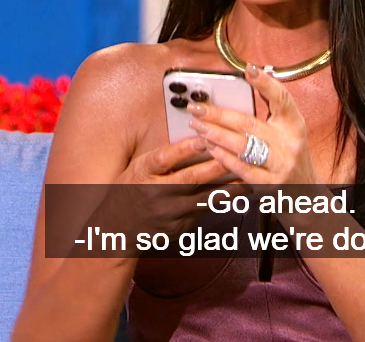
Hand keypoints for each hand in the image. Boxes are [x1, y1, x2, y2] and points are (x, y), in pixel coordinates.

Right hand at [82, 139, 249, 254]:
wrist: (117, 228)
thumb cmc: (131, 188)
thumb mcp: (140, 166)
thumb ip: (165, 155)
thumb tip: (197, 137)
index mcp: (143, 172)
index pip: (165, 158)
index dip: (185, 148)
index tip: (205, 136)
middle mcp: (155, 194)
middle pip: (190, 178)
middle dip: (217, 166)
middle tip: (238, 154)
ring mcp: (168, 213)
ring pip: (203, 199)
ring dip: (228, 187)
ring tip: (248, 177)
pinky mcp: (178, 227)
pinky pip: (203, 212)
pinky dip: (221, 202)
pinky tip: (238, 195)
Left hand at [187, 64, 320, 187]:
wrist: (307, 196)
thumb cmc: (292, 157)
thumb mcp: (291, 132)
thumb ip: (274, 111)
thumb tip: (252, 79)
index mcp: (295, 125)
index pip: (282, 99)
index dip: (266, 83)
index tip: (248, 69)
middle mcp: (290, 143)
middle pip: (250, 123)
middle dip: (219, 114)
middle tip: (197, 107)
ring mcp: (280, 165)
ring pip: (242, 145)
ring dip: (215, 134)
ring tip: (197, 126)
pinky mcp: (270, 185)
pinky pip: (241, 168)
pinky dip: (223, 157)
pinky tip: (210, 148)